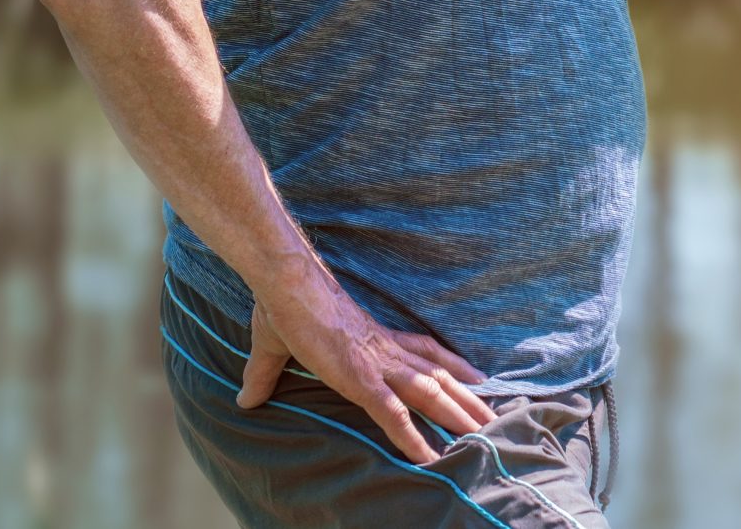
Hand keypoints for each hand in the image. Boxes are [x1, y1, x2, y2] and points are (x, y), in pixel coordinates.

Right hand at [236, 275, 493, 463]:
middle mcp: (384, 351)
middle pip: (438, 376)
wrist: (285, 283)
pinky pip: (393, 413)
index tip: (478, 378)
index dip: (452, 365)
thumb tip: (244, 399)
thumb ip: (266, 375)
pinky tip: (428, 457)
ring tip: (482, 435)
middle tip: (496, 418)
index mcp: (374, 340)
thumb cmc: (284, 307)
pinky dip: (412, 435)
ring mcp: (375, 364)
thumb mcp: (276, 348)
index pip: (424, 352)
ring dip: (457, 415)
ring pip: (429, 393)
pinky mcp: (359, 378)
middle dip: (467, 399)